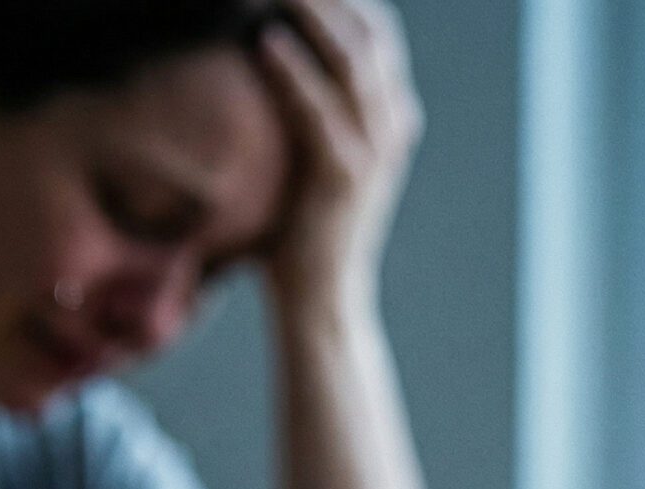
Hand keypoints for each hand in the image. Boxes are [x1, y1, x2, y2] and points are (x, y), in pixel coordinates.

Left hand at [253, 0, 424, 311]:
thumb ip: (300, 117)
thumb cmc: (298, 234)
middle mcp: (392, 123)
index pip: (375, 31)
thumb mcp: (305, 163)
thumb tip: (252, 69)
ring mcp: (375, 148)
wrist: (321, 302)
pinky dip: (292, 69)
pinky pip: (318, 108)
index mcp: (389, 114)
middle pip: (369, 30)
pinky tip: (263, 39)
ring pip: (350, 58)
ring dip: (311, 11)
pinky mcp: (345, 175)